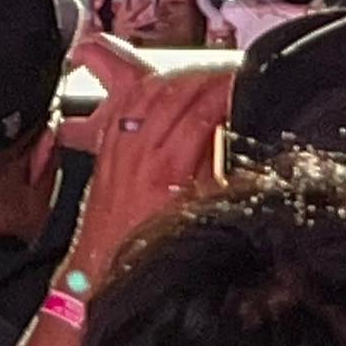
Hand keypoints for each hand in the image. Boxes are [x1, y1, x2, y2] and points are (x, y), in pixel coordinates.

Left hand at [55, 35, 229, 291]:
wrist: (103, 269)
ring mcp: (121, 145)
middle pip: (177, 93)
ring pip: (151, 90)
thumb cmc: (152, 248)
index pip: (202, 111)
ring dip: (179, 78)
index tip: (242, 84)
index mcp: (169, 169)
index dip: (225, 91)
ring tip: (200, 77)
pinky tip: (162, 85)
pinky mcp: (107, 146)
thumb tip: (233, 138)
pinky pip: (127, 102)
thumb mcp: (198, 213)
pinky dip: (148, 87)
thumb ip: (213, 171)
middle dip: (207, 78)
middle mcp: (141, 151)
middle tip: (227, 76)